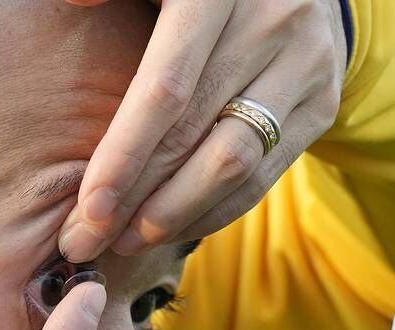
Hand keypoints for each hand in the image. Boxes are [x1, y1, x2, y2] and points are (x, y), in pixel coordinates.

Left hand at [59, 0, 346, 260]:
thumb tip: (71, 4)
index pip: (166, 88)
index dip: (125, 154)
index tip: (87, 208)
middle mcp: (269, 23)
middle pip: (194, 134)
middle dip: (135, 197)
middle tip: (89, 240)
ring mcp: (305, 64)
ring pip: (234, 163)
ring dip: (175, 214)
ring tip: (127, 241)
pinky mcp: (323, 103)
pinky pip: (265, 175)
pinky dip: (216, 211)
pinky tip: (174, 229)